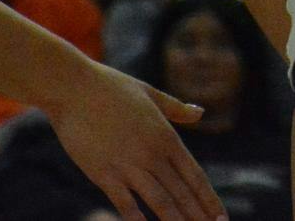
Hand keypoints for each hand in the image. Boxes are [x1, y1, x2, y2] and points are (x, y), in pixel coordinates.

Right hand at [48, 62, 224, 220]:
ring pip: (159, 201)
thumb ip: (177, 108)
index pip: (194, 175)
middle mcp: (152, 154)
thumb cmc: (111, 87)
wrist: (73, 87)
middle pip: (181, 193)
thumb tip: (201, 112)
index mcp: (166, 136)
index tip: (221, 217)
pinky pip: (124, 203)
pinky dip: (137, 219)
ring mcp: (128, 165)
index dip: (208, 199)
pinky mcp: (103, 173)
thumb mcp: (151, 94)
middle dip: (198, 216)